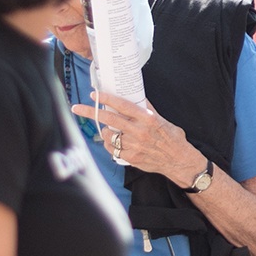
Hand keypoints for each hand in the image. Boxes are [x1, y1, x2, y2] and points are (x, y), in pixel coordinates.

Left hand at [73, 91, 202, 185]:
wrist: (179, 161)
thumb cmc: (172, 139)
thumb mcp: (163, 120)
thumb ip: (148, 110)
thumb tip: (136, 97)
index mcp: (148, 119)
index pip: (123, 105)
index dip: (106, 99)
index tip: (94, 95)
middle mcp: (139, 131)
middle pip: (109, 119)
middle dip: (91, 112)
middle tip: (77, 108)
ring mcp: (134, 145)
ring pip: (108, 135)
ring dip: (104, 131)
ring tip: (107, 129)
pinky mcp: (131, 157)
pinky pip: (112, 149)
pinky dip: (110, 144)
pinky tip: (114, 142)